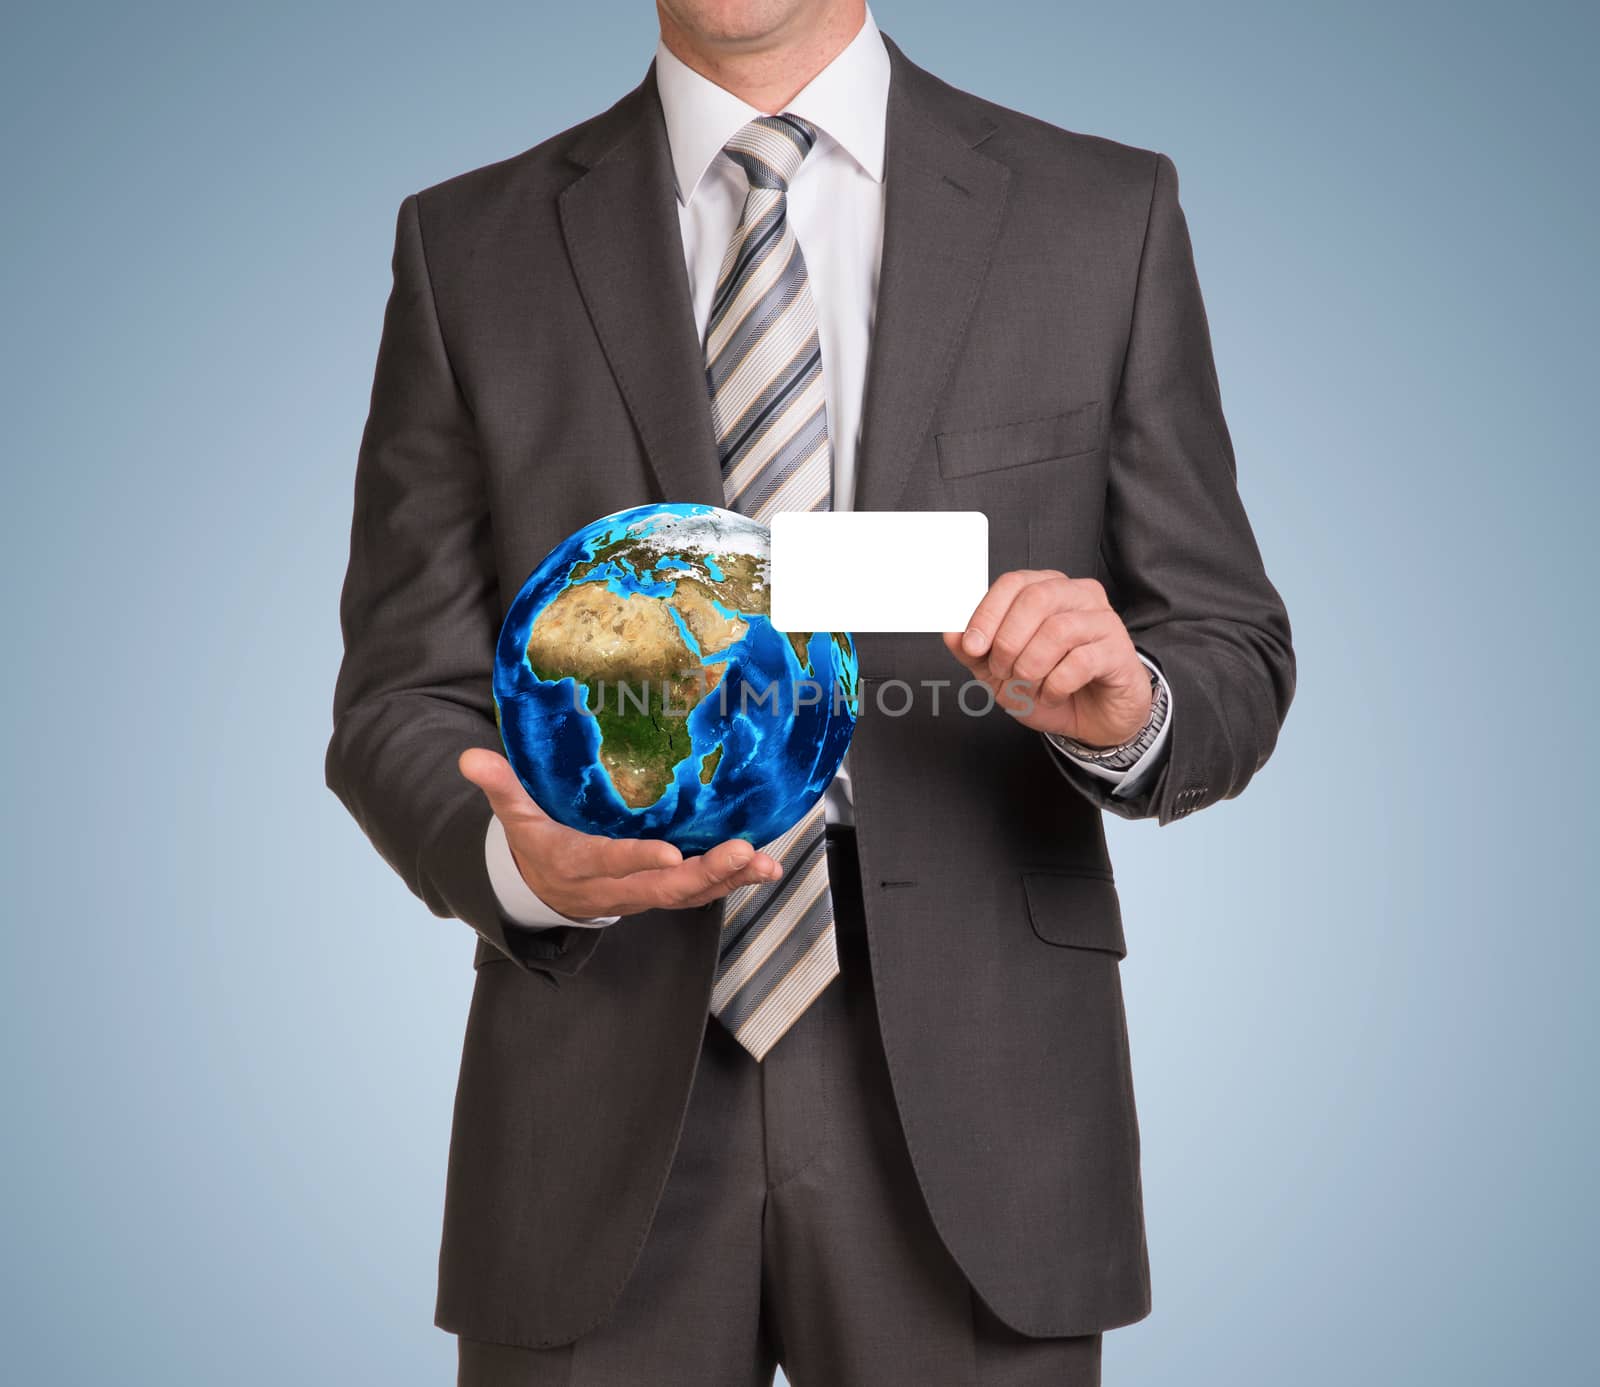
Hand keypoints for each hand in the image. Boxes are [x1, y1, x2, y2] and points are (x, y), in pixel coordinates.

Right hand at [458, 748, 781, 918]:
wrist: (543, 889)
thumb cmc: (535, 842)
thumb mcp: (513, 816)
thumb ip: (499, 785)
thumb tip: (469, 758)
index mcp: (577, 863)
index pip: (608, 864)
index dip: (637, 862)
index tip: (670, 855)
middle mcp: (613, 887)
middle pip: (661, 890)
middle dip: (703, 875)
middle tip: (741, 853)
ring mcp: (640, 895)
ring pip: (687, 896)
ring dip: (728, 880)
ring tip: (764, 863)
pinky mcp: (661, 893)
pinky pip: (700, 894)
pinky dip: (733, 883)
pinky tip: (764, 868)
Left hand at [943, 570, 1151, 744]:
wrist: (1093, 721)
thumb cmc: (1051, 686)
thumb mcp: (1001, 672)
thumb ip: (974, 651)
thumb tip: (950, 633)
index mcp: (1048, 589)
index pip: (1013, 583)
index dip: (987, 614)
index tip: (972, 647)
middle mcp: (1079, 596)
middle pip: (1036, 599)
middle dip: (1008, 641)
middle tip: (1002, 672)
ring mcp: (1103, 621)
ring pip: (1058, 630)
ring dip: (1031, 667)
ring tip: (1029, 687)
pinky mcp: (1119, 651)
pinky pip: (1080, 661)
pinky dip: (1056, 685)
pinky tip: (1053, 695)